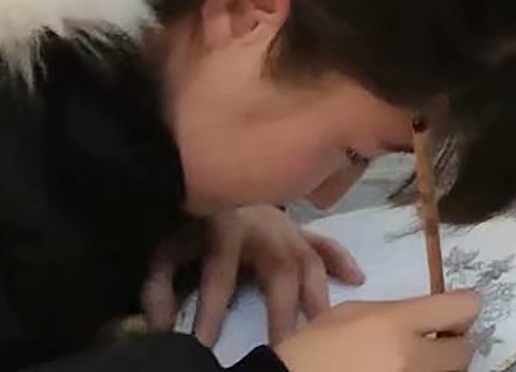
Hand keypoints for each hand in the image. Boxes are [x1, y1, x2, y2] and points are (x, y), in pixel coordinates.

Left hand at [144, 206, 360, 345]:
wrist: (202, 170)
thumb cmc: (185, 219)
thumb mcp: (164, 248)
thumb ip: (159, 287)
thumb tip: (163, 328)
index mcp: (226, 228)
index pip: (220, 278)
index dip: (212, 314)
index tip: (207, 346)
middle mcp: (264, 226)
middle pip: (281, 270)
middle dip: (284, 310)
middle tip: (287, 345)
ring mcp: (286, 225)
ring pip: (309, 260)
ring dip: (318, 294)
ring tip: (323, 326)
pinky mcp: (297, 226)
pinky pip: (324, 242)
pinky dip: (340, 259)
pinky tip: (356, 280)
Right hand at [275, 293, 482, 371]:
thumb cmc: (312, 349)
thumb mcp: (350, 313)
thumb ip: (395, 313)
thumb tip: (427, 318)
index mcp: (396, 325)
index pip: (464, 308)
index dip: (464, 307)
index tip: (455, 312)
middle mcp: (410, 359)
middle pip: (466, 351)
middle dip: (455, 345)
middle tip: (436, 343)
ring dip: (439, 368)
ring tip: (413, 362)